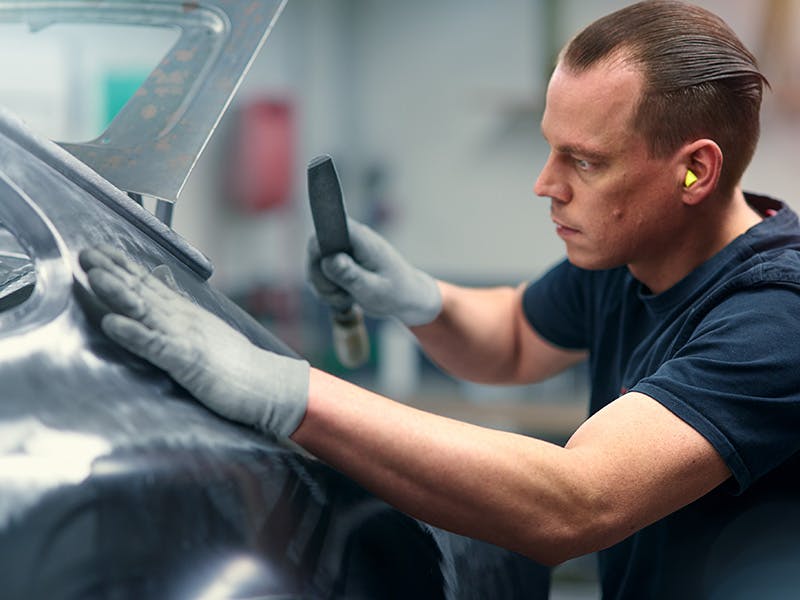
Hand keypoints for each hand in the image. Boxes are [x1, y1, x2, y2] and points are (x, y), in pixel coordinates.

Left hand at [79, 246, 308, 437]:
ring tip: (95, 276)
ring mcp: (184, 337)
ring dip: (118, 293)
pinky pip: (154, 345)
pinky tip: (112, 324)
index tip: (100, 252)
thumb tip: (167, 303)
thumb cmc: (238, 366)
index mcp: (186, 315)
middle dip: (114, 271)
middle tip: (87, 253)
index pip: (150, 285)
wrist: (268, 384)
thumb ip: (184, 320)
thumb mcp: (207, 335)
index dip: (124, 268)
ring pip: (145, 310)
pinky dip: (132, 334)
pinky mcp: (186, 360)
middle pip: (143, 290)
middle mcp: (183, 319)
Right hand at [306, 219, 441, 326]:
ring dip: (325, 289)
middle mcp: (348, 240)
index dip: (317, 250)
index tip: (327, 272)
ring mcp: (342, 252)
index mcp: (360, 238)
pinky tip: (345, 298)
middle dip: (321, 278)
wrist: (407, 297)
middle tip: (341, 296)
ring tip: (348, 298)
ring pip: (314, 267)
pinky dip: (327, 292)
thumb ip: (351, 275)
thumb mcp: (374, 289)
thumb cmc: (396, 292)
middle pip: (314, 251)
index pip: (325, 230)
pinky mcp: (338, 264)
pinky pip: (319, 277)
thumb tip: (329, 260)